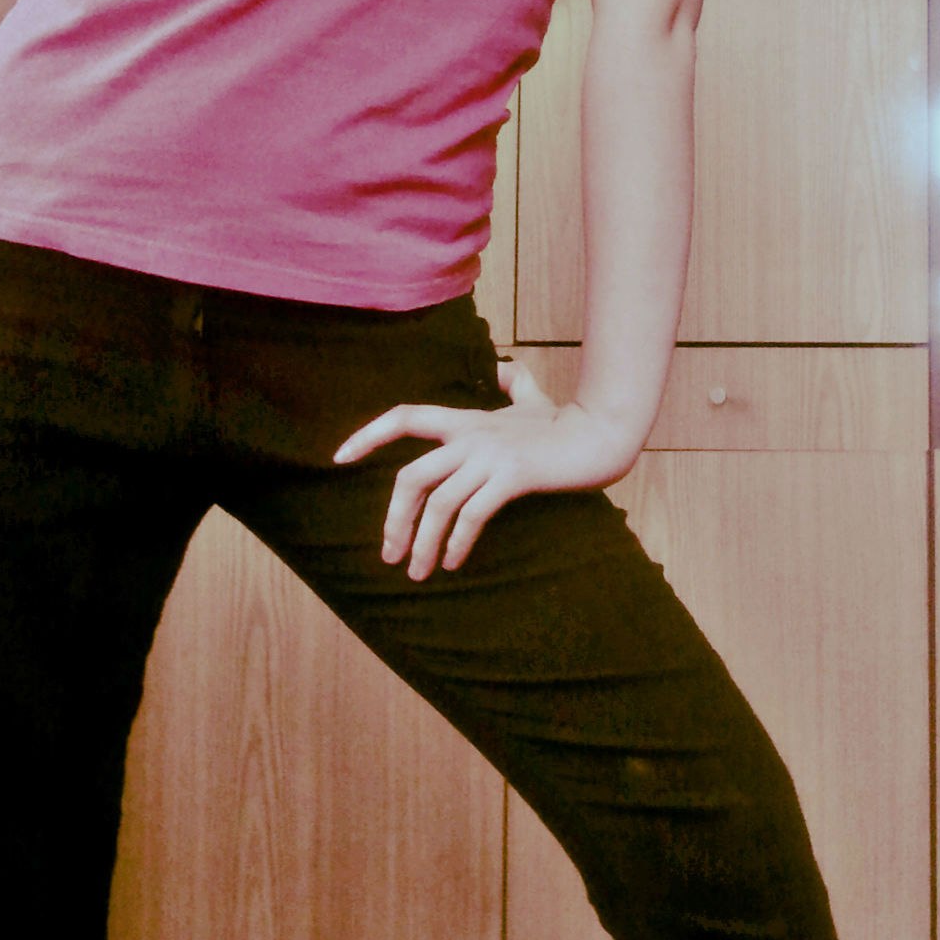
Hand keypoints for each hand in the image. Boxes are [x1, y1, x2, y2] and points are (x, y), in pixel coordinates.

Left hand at [332, 358, 635, 580]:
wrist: (601, 435)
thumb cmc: (565, 423)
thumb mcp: (533, 398)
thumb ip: (513, 382)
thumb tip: (504, 367)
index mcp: (465, 419)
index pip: (404, 416)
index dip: (367, 435)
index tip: (339, 458)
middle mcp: (471, 434)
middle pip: (411, 476)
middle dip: (394, 520)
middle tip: (391, 555)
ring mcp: (491, 454)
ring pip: (438, 503)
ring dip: (423, 544)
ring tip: (420, 572)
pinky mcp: (513, 475)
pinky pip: (471, 514)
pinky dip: (456, 542)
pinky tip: (453, 563)